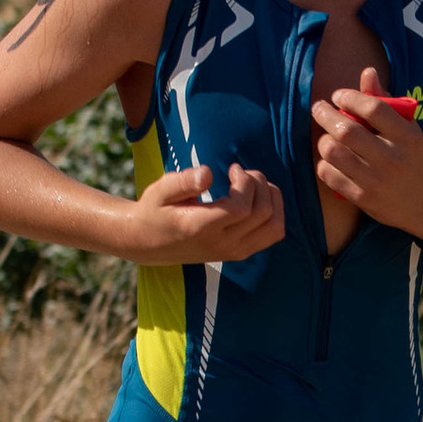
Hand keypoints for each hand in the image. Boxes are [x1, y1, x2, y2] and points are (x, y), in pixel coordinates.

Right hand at [127, 160, 285, 263]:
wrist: (148, 244)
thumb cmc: (154, 211)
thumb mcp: (160, 191)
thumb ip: (183, 181)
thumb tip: (208, 173)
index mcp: (200, 228)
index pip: (241, 208)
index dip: (245, 183)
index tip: (232, 169)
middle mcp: (221, 244)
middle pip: (262, 214)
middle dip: (259, 184)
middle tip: (241, 172)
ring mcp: (233, 251)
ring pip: (274, 227)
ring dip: (272, 198)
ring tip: (253, 184)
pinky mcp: (240, 252)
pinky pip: (272, 235)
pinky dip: (274, 213)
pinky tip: (256, 198)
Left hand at [312, 71, 422, 241]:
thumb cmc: (419, 161)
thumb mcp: (411, 130)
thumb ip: (387, 102)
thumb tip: (367, 72)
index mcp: (408, 136)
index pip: (373, 108)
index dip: (350, 97)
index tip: (339, 95)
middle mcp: (392, 158)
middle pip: (347, 130)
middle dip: (325, 114)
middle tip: (319, 108)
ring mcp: (377, 181)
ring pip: (334, 153)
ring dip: (323, 140)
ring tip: (326, 136)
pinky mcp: (364, 199)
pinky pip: (331, 176)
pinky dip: (324, 164)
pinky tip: (329, 160)